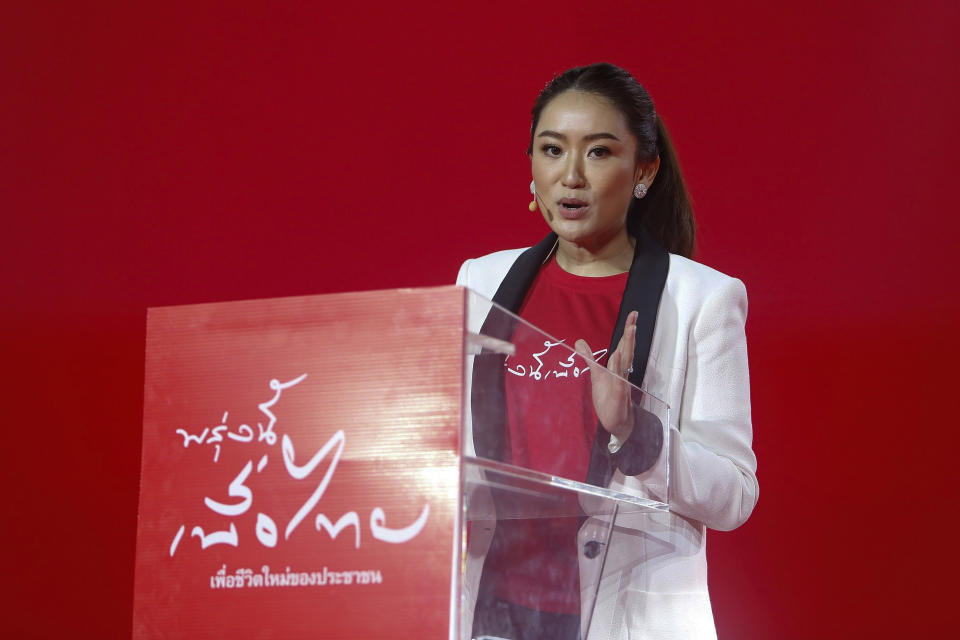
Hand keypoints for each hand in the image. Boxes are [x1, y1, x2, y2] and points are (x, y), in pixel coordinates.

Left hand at [574, 310, 637, 441]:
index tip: (633, 315)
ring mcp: (622, 384)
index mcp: (619, 367)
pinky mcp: (618, 396)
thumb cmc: (609, 398)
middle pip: (628, 350)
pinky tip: (619, 357)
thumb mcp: (596, 375)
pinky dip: (619, 369)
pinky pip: (620, 381)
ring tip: (630, 329)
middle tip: (634, 316)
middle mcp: (623, 373)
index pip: (624, 345)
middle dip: (630, 333)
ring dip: (628, 346)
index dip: (628, 331)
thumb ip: (589, 358)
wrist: (617, 422)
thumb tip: (578, 341)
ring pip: (626, 363)